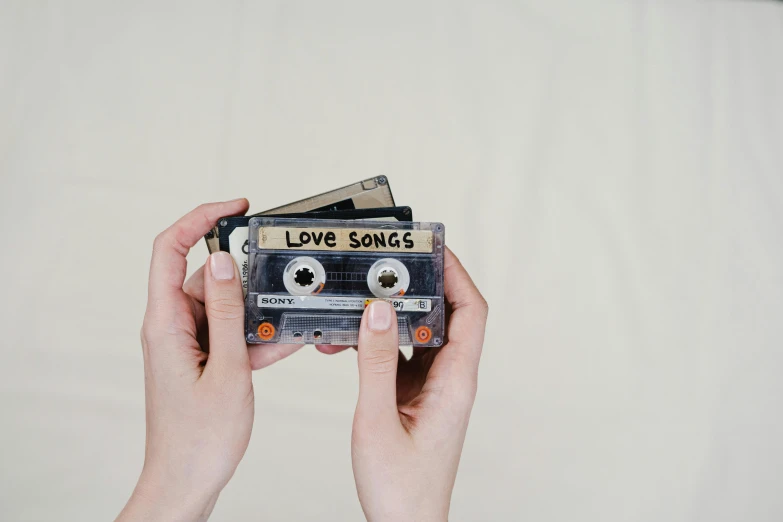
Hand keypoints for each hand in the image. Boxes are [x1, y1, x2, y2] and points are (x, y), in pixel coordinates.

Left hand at [116, 200, 299, 521]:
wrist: (187, 480)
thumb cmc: (199, 438)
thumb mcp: (228, 368)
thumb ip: (228, 311)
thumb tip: (225, 261)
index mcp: (165, 323)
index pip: (171, 248)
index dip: (200, 218)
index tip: (236, 207)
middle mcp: (171, 326)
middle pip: (207, 277)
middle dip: (248, 278)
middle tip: (281, 280)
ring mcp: (186, 342)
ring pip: (225, 306)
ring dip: (257, 313)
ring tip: (286, 324)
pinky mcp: (201, 357)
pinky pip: (230, 332)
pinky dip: (256, 336)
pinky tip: (282, 343)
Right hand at [351, 248, 487, 521]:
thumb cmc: (401, 488)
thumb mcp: (378, 420)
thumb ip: (375, 363)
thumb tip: (376, 311)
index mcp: (456, 382)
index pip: (470, 311)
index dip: (456, 273)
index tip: (433, 247)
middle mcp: (451, 380)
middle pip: (446, 314)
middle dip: (420, 284)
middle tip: (390, 261)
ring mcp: (434, 388)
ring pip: (420, 334)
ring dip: (393, 314)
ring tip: (363, 297)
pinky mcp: (416, 397)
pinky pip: (402, 355)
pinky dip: (379, 342)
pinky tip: (352, 339)